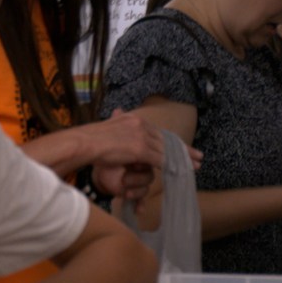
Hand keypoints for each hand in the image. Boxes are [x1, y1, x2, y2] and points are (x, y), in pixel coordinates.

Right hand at [88, 110, 202, 198]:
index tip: (184, 147)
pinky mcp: (139, 149)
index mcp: (135, 119)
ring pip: (167, 150)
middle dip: (184, 149)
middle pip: (168, 139)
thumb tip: (119, 112)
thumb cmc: (90, 138)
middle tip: (198, 157)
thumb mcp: (108, 125)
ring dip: (182, 159)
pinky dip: (171, 165)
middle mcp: (141, 125)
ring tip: (195, 166)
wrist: (82, 142)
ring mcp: (141, 137)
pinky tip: (179, 171)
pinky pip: (159, 159)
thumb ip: (117, 120)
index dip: (173, 141)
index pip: (160, 132)